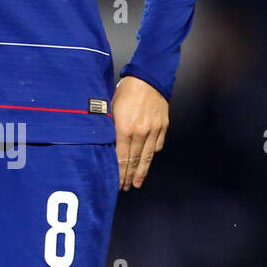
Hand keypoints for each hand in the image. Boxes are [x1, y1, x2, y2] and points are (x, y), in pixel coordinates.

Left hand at [111, 75, 168, 189]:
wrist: (149, 77)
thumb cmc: (126, 90)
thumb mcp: (111, 108)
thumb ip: (110, 128)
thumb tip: (104, 145)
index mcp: (124, 129)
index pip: (120, 158)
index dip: (118, 173)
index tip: (115, 183)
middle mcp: (140, 133)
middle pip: (134, 161)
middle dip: (128, 177)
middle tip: (124, 188)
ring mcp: (153, 131)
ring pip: (147, 157)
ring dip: (141, 172)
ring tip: (136, 183)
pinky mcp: (163, 127)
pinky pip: (157, 146)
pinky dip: (151, 155)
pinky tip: (146, 162)